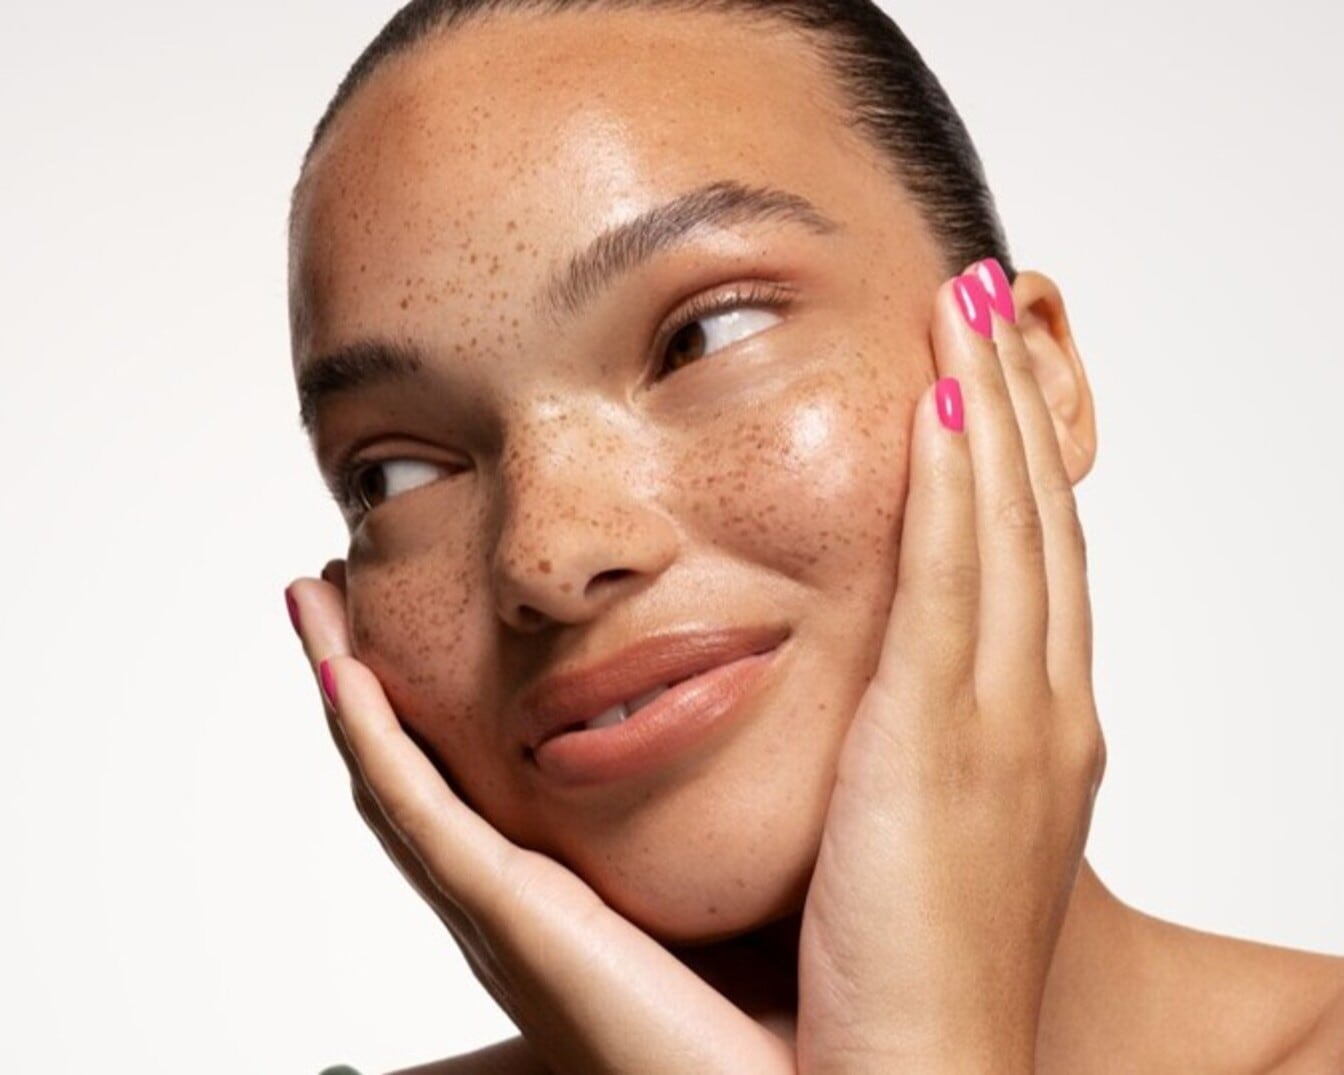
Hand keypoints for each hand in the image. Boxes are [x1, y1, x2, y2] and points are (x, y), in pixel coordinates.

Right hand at [285, 572, 795, 1074]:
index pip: (468, 782)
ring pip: (392, 780)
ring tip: (314, 607)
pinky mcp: (510, 918)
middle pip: (409, 773)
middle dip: (361, 686)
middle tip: (331, 599)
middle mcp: (511, 900)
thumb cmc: (783, 1000)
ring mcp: (499, 908)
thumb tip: (763, 704)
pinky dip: (373, 744)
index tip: (404, 624)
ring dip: (345, 691)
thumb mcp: (742, 869)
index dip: (422, 708)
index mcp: (559, 891)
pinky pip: (419, 815)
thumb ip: (728, 801)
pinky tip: (344, 676)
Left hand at [795, 260, 1105, 1072]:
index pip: (1025, 563)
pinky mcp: (951, 743)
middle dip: (1014, 405)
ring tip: (971, 310)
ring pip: (1009, 528)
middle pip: (1033, 521)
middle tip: (990, 303)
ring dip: (991, 410)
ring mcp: (1009, 721)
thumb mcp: (909, 835)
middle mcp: (1039, 711)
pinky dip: (960, 489)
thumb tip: (844, 699)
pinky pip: (958, 584)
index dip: (1013, 462)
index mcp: (1026, 735)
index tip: (981, 376)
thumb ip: (890, 751)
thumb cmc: (896, 976)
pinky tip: (944, 404)